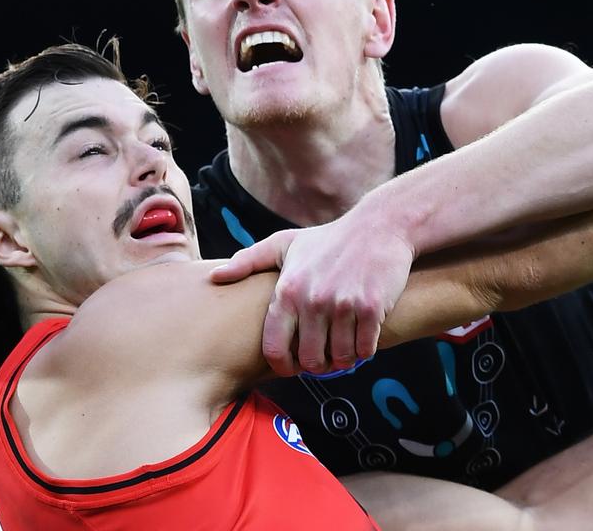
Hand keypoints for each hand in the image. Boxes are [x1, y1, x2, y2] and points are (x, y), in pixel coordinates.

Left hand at [210, 215, 415, 375]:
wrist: (379, 226)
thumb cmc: (328, 239)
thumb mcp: (284, 244)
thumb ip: (248, 261)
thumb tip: (214, 278)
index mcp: (287, 290)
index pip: (274, 348)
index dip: (282, 366)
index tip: (291, 367)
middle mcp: (312, 300)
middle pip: (309, 360)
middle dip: (316, 366)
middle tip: (322, 359)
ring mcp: (343, 305)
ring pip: (339, 358)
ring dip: (341, 360)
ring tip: (342, 351)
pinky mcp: (371, 308)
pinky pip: (364, 349)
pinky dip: (362, 352)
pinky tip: (361, 341)